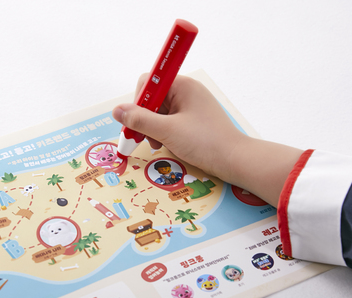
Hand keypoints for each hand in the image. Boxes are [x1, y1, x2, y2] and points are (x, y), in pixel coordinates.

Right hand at [112, 74, 244, 179]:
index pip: (148, 82)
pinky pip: (169, 120)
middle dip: (145, 118)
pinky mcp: (193, 119)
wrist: (234, 160)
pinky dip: (163, 132)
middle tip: (143, 138)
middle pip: (152, 98)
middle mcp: (186, 91)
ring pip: (159, 111)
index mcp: (182, 85)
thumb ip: (140, 120)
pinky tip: (165, 145)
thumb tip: (117, 111)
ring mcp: (190, 105)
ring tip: (158, 144)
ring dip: (153, 128)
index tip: (134, 122)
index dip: (138, 102)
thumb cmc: (205, 142)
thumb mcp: (167, 131)